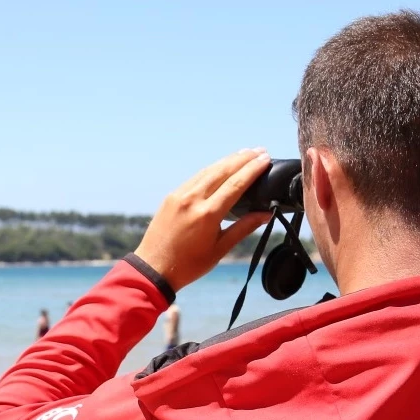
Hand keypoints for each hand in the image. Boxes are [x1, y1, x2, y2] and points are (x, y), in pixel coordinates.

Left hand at [134, 149, 274, 291]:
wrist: (153, 268)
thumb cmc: (189, 265)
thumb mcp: (220, 249)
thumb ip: (243, 228)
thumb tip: (265, 213)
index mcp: (207, 214)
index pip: (235, 184)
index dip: (252, 169)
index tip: (266, 159)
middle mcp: (192, 200)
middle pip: (222, 171)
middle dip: (242, 159)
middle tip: (260, 150)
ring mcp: (179, 196)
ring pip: (207, 171)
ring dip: (227, 161)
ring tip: (244, 153)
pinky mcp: (171, 197)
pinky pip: (195, 178)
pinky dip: (211, 169)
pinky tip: (220, 167)